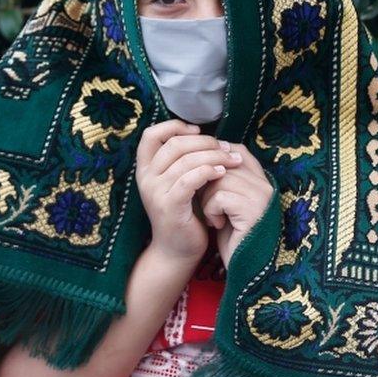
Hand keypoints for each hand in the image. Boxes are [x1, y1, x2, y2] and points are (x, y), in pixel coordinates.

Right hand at [135, 119, 243, 262]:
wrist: (177, 250)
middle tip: (226, 147)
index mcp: (146, 169)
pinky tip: (222, 173)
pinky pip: (189, 180)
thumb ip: (184, 160)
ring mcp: (155, 192)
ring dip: (214, 156)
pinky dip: (208, 172)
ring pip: (185, 160)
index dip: (174, 126)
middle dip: (205, 142)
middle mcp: (146, 178)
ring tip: (232, 159)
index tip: (198, 131)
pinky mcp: (169, 206)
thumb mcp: (179, 182)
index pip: (151, 135)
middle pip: (174, 144)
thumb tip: (206, 136)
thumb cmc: (185, 213)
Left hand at [198, 143, 273, 268]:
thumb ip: (221, 177)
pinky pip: (220, 196)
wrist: (242, 268)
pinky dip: (211, 210)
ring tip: (212, 216)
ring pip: (219, 178)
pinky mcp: (254, 210)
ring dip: (207, 198)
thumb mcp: (224, 201)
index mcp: (261, 178)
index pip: (235, 149)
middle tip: (205, 203)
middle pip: (224, 162)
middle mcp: (265, 183)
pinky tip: (217, 225)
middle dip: (206, 182)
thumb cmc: (231, 234)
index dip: (213, 160)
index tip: (203, 180)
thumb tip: (200, 153)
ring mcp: (262, 196)